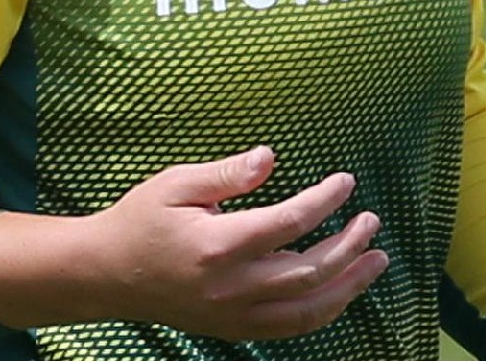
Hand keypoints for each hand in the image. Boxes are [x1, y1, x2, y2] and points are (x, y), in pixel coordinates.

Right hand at [0, 146, 388, 341]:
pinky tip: (341, 292)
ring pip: (308, 308)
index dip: (323, 202)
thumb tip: (270, 157)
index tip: (345, 182)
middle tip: (371, 220)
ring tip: (377, 261)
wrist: (108, 273)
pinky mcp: (234, 329)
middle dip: (349, 245)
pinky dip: (322, 312)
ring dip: (349, 285)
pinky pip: (290, 328)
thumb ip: (225, 173)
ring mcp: (235, 314)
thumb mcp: (175, 183)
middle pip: (308, 270)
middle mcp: (232, 286)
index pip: (288, 223)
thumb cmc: (140, 220)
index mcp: (218, 244)